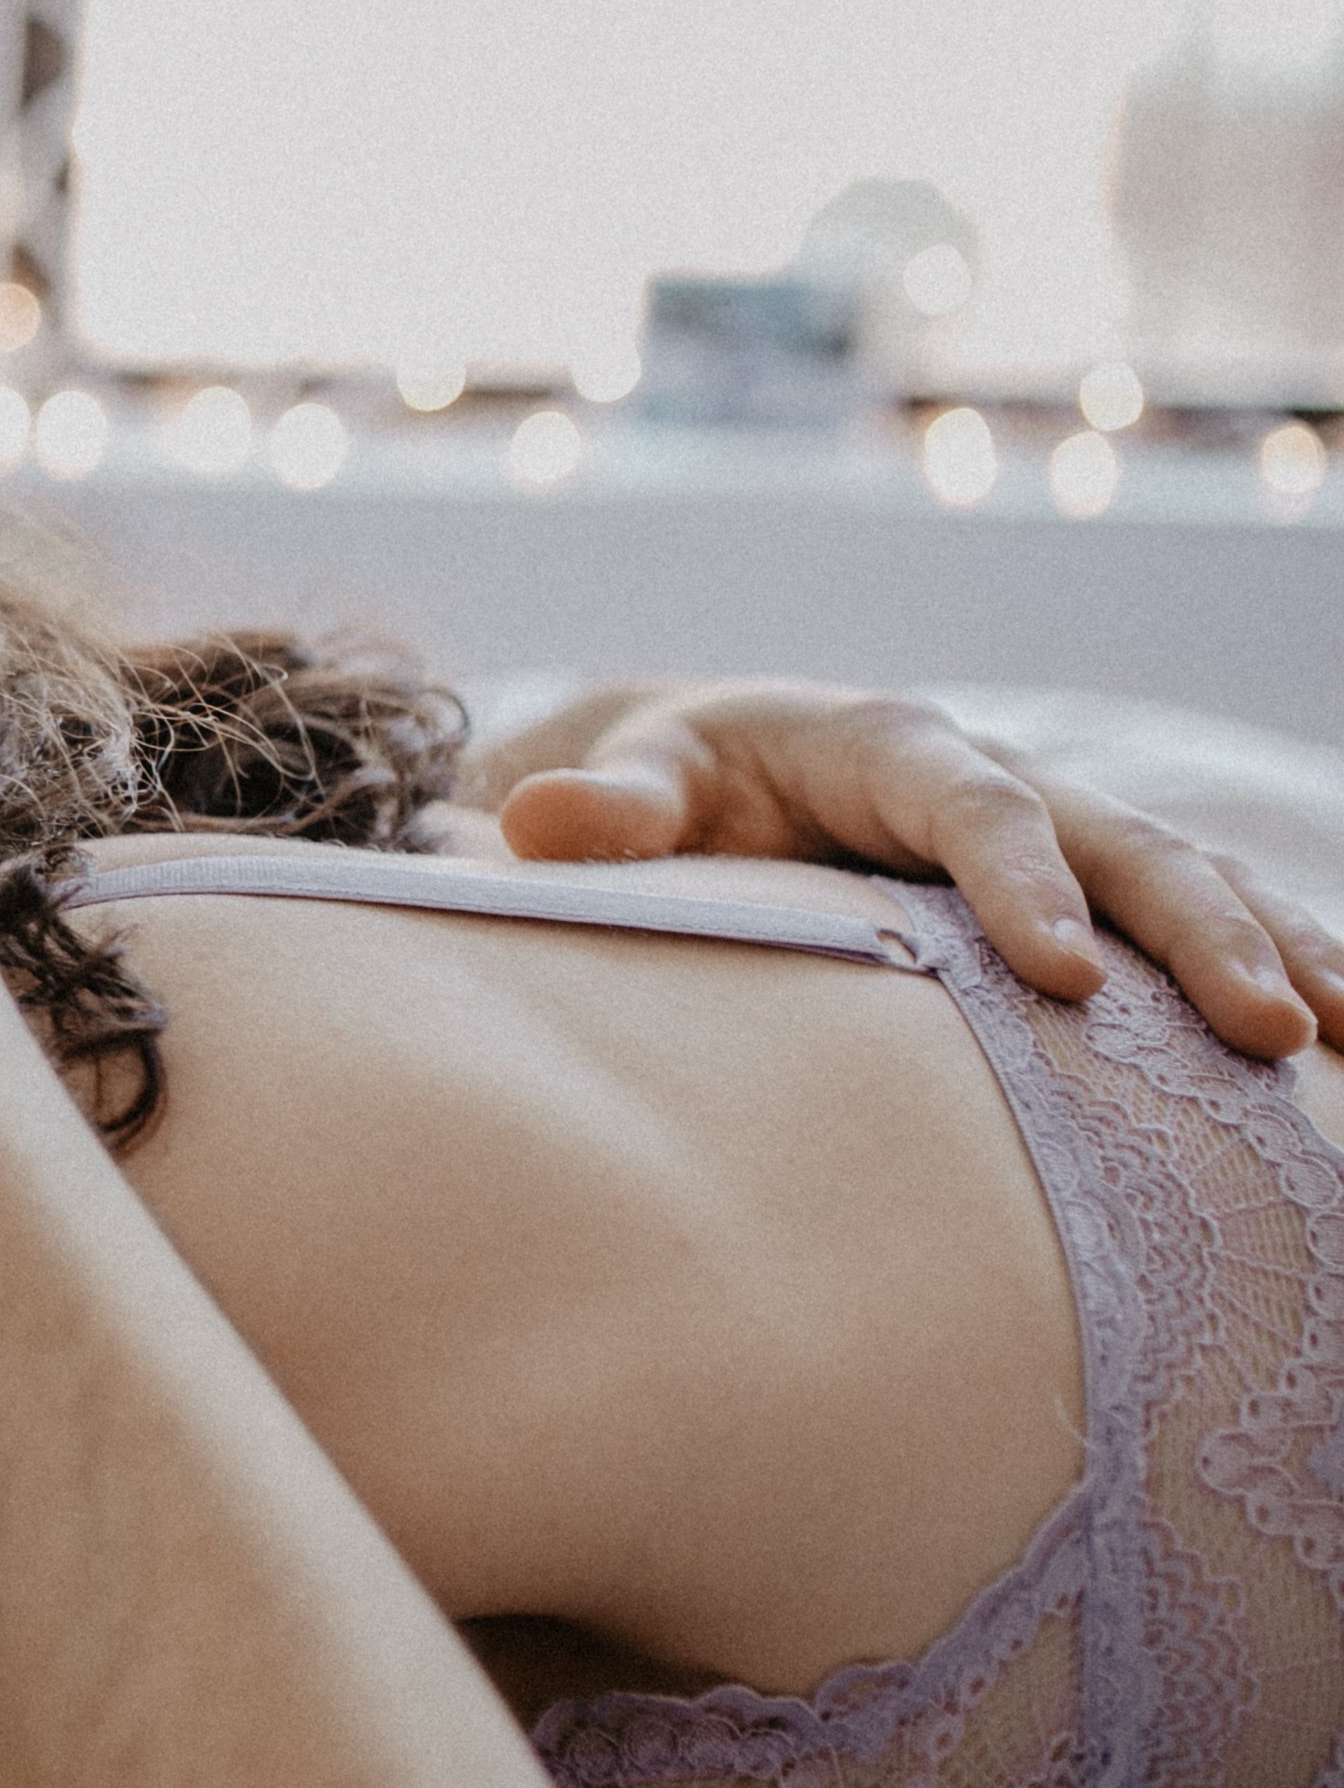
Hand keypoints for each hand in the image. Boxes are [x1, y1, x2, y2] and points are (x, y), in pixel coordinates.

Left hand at [478, 678, 1343, 1057]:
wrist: (719, 766)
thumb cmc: (670, 783)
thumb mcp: (634, 782)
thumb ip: (601, 812)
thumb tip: (526, 821)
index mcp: (893, 747)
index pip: (976, 813)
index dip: (1026, 889)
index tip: (1067, 982)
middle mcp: (1000, 780)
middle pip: (1123, 845)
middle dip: (1199, 935)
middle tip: (1266, 1032)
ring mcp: (1056, 831)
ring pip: (1190, 878)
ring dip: (1275, 948)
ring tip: (1343, 1037)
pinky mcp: (1083, 886)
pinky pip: (1196, 915)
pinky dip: (1278, 958)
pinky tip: (1343, 1040)